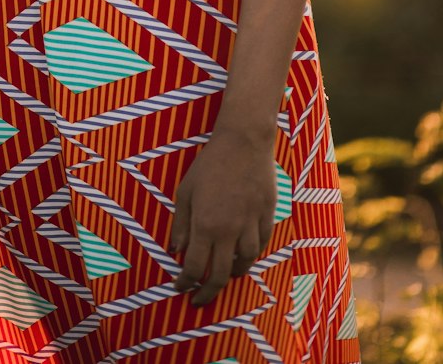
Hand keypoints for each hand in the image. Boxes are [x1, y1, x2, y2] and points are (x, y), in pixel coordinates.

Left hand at [168, 127, 276, 306]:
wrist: (244, 142)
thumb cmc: (209, 164)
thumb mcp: (185, 191)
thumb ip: (180, 224)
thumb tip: (175, 251)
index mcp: (205, 225)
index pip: (194, 268)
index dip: (185, 283)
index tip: (179, 288)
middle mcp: (229, 231)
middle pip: (220, 275)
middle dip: (207, 293)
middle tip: (199, 300)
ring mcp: (250, 226)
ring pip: (244, 264)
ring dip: (232, 275)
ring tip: (223, 276)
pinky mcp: (266, 217)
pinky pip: (261, 246)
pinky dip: (251, 255)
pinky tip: (242, 255)